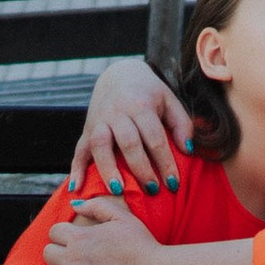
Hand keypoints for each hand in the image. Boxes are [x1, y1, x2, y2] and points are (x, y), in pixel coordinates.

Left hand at [41, 192, 162, 264]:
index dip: (63, 234)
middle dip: (58, 253)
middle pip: (48, 253)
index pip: (54, 232)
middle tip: (71, 257)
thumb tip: (74, 205)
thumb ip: (96, 206)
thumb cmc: (141, 246)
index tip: (72, 240)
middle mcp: (72, 260)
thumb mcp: (122, 217)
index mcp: (79, 238)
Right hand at [71, 57, 192, 199]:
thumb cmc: (149, 93)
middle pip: (128, 142)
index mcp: (140, 105)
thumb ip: (182, 124)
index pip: (154, 137)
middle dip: (140, 168)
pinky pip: (78, 149)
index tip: (174, 184)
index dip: (165, 162)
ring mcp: (99, 120)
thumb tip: (188, 151)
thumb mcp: (169, 101)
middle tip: (152, 190)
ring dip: (107, 168)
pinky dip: (76, 169)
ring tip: (118, 190)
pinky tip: (77, 187)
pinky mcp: (86, 129)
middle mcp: (117, 112)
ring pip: (100, 144)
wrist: (119, 74)